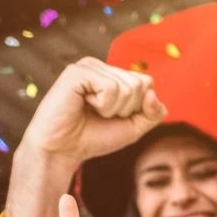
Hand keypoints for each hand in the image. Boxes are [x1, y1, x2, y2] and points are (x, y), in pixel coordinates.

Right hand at [19, 57, 165, 166]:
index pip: (147, 82)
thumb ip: (152, 113)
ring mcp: (88, 67)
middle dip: (127, 109)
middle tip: (102, 114)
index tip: (116, 116)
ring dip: (113, 109)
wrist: (63, 149)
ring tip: (92, 110)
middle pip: (140, 84)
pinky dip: (103, 105)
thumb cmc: (95, 137)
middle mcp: (101, 67)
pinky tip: (84, 104)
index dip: (139, 107)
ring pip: (128, 87)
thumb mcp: (134, 128)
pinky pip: (110, 88)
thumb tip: (152, 93)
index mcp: (113, 75)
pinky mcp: (76, 72)